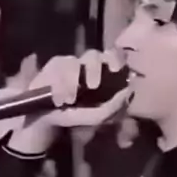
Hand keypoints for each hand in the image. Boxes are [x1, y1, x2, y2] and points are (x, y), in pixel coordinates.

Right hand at [10, 50, 131, 154]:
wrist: (47, 122)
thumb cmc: (75, 117)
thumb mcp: (97, 117)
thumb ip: (113, 107)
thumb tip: (128, 91)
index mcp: (102, 74)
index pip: (112, 56)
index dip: (115, 58)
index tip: (115, 69)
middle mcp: (87, 65)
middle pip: (93, 54)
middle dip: (94, 68)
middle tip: (93, 86)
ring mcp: (69, 63)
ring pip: (73, 62)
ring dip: (72, 81)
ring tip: (69, 101)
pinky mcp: (54, 65)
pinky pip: (57, 67)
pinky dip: (59, 85)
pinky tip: (58, 99)